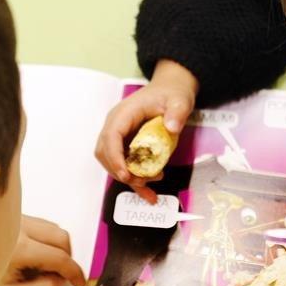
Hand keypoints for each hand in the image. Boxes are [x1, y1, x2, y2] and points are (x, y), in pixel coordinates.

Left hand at [0, 216, 85, 285]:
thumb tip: (59, 283)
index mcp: (19, 248)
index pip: (59, 257)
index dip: (74, 271)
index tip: (80, 283)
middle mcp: (18, 227)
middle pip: (60, 236)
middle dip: (68, 256)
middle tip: (64, 275)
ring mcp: (12, 219)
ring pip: (49, 227)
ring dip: (56, 246)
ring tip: (47, 267)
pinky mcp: (6, 217)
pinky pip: (36, 223)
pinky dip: (43, 238)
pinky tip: (31, 256)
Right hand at [94, 59, 197, 201]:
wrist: (170, 91)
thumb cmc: (171, 94)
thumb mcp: (179, 100)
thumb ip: (177, 112)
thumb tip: (171, 128)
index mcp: (124, 113)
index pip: (110, 137)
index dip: (115, 158)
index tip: (126, 175)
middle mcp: (115, 125)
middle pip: (106, 153)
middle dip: (121, 172)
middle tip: (144, 182)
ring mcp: (119, 136)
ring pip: (112, 163)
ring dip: (128, 179)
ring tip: (150, 190)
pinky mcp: (125, 145)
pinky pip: (124, 165)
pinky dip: (134, 181)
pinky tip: (148, 194)